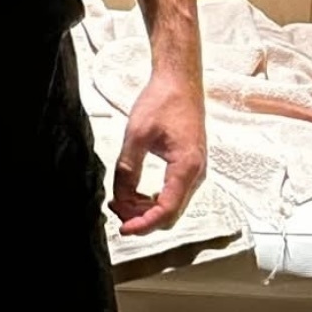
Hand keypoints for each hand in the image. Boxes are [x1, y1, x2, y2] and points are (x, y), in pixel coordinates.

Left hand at [109, 68, 206, 234]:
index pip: (166, 210)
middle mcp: (196, 174)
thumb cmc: (163, 101)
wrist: (180, 82)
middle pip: (170, 213)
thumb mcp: (137, 135)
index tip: (123, 229)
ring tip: (120, 201)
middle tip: (116, 210)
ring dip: (146, 210)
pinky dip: (153, 199)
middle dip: (142, 218)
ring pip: (171, 206)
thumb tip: (120, 197)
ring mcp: (195, 171)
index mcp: (186, 167)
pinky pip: (173, 194)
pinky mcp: (189, 167)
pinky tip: (135, 194)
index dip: (144, 224)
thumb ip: (127, 169)